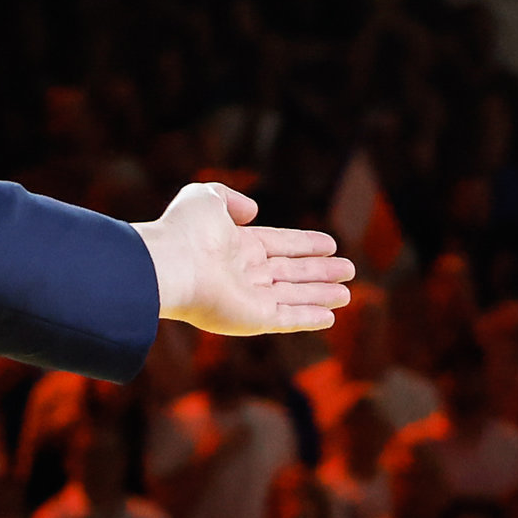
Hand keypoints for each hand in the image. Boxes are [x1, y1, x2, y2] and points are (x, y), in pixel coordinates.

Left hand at [142, 179, 355, 338]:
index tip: (330, 244)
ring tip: (347, 294)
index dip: (306, 244)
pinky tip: (330, 318)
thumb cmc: (183, 230)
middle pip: (292, 272)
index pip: (279, 245)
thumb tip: (253, 211)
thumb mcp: (206, 197)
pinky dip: (309, 319)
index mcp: (236, 246)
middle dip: (320, 271)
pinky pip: (287, 319)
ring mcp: (249, 299)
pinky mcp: (253, 319)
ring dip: (321, 295)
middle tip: (349, 270)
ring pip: (294, 297)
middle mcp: (244, 274)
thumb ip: (231, 199)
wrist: (168, 265)